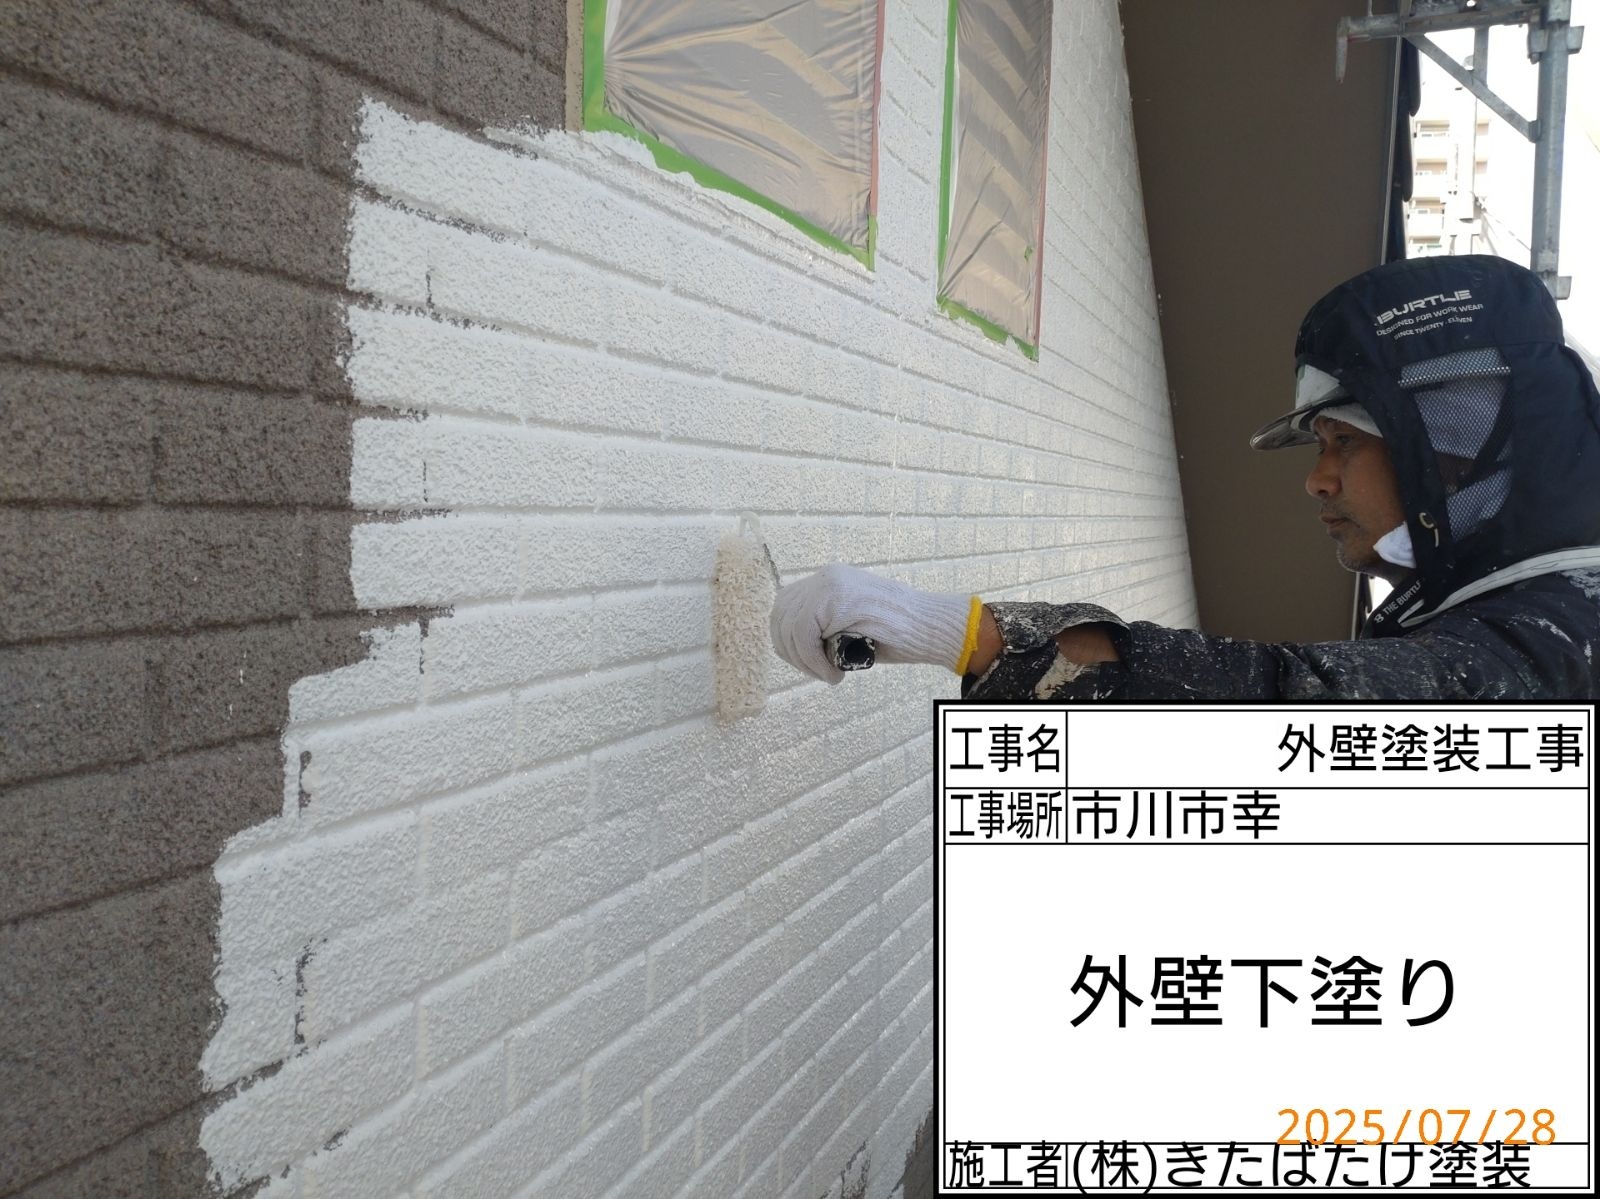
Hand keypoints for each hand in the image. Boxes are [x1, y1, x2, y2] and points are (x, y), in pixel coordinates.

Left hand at [769, 563, 976, 683]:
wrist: (930, 626)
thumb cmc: (897, 631)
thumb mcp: (850, 624)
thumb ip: (824, 625)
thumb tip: (795, 645)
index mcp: (828, 580)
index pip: (785, 607)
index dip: (786, 639)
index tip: (807, 663)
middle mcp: (826, 577)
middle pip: (780, 615)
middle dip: (790, 651)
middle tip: (816, 672)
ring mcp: (831, 584)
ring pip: (790, 627)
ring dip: (803, 659)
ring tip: (828, 674)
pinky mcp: (838, 598)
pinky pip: (804, 634)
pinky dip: (813, 660)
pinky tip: (833, 673)